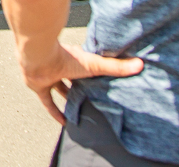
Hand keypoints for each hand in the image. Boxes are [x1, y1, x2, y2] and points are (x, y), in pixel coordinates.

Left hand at [22, 43, 144, 123]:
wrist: (39, 58)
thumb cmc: (67, 57)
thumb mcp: (94, 64)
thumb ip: (116, 67)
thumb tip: (140, 64)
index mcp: (75, 57)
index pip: (87, 65)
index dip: (94, 71)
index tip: (103, 80)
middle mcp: (62, 66)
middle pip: (73, 77)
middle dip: (81, 85)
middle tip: (92, 96)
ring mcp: (50, 76)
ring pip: (60, 88)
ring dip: (68, 96)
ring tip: (81, 108)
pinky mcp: (40, 87)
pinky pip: (48, 102)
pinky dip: (55, 112)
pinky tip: (64, 122)